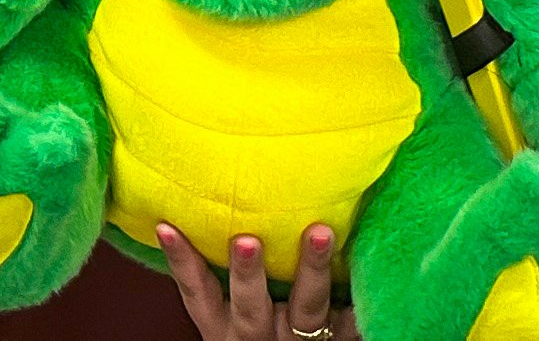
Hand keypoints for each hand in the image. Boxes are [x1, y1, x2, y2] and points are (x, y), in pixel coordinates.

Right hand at [155, 221, 342, 340]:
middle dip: (247, 274)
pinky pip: (351, 322)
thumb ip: (223, 281)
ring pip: (305, 309)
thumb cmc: (260, 337)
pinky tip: (371, 273)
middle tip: (246, 240)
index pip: (198, 294)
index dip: (181, 262)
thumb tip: (188, 210)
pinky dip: (360, 302)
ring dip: (311, 270)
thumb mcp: (232, 321)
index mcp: (225, 330)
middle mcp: (257, 337)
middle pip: (250, 306)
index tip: (167, 225)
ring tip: (319, 232)